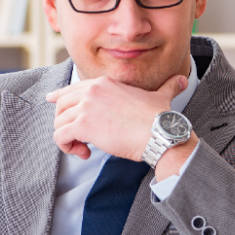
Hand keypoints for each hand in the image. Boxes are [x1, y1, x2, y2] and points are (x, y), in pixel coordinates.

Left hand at [46, 73, 187, 160]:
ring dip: (67, 138)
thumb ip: (169, 87)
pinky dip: (66, 148)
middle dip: (64, 122)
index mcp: (105, 82)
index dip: (59, 96)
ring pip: (58, 122)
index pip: (73, 87)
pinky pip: (59, 136)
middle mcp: (92, 90)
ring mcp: (86, 107)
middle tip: (78, 138)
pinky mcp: (83, 125)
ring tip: (83, 148)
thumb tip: (183, 80)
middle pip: (61, 104)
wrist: (160, 133)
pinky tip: (84, 154)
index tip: (51, 100)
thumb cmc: (161, 118)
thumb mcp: (162, 97)